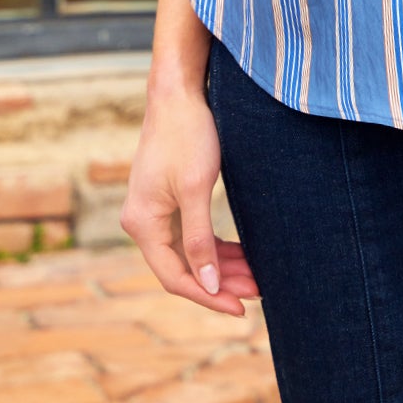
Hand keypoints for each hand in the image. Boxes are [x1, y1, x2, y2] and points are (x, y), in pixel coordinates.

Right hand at [120, 85, 259, 315]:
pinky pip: (191, 235)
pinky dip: (215, 247)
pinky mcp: (168, 200)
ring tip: (256, 277)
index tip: (241, 307)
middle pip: (183, 267)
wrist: (178, 94)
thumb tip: (207, 284)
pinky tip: (241, 255)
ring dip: (221, 266)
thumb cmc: (187, 135)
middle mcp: (142, 222)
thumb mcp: (196, 188)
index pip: (176, 277)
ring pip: (189, 253)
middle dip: (221, 282)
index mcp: (143, 224)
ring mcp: (154, 211)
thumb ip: (199, 239)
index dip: (208, 296)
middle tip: (259, 291)